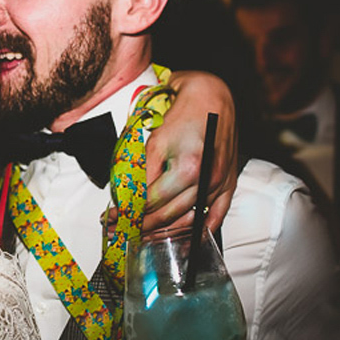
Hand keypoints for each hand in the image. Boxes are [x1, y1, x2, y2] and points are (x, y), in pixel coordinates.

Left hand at [114, 71, 236, 234]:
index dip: (126, 214)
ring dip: (163, 233)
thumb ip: (144, 171)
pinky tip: (184, 244)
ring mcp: (219, 184)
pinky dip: (199, 233)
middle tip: (120, 230)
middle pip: (167, 216)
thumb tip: (128, 197)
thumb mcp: (155, 139)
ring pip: (188, 221)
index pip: (150, 202)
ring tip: (143, 236)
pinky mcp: (228, 183)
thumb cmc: (184, 110)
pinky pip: (215, 217)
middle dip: (139, 226)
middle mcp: (205, 180)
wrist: (215, 95)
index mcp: (186, 169)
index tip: (111, 219)